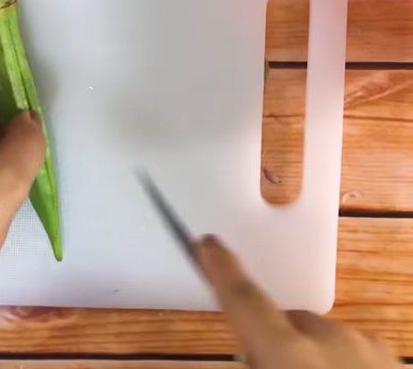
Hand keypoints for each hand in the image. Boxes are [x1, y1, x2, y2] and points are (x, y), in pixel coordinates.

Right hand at [197, 235, 400, 367]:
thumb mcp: (276, 365)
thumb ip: (258, 360)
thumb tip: (254, 353)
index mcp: (289, 355)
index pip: (244, 300)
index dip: (223, 271)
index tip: (208, 244)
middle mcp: (331, 341)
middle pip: (286, 326)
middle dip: (275, 349)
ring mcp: (372, 352)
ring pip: (325, 343)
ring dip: (314, 364)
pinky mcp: (395, 364)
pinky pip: (359, 359)